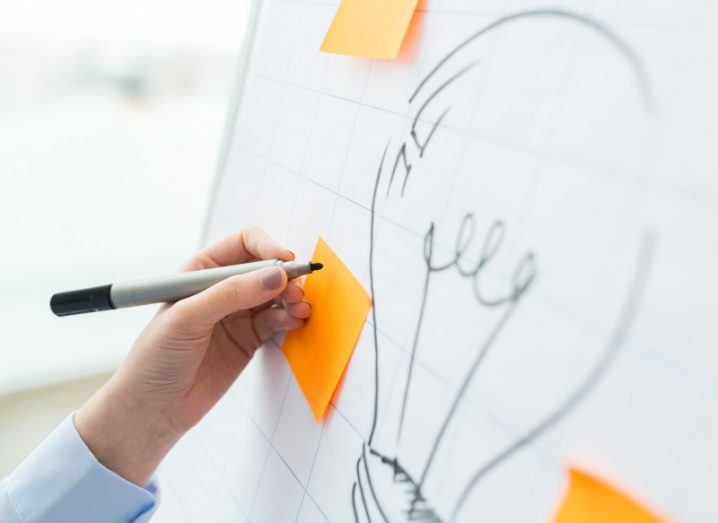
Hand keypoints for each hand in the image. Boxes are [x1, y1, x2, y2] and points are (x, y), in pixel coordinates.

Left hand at [75, 228, 310, 485]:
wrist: (153, 409)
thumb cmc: (155, 358)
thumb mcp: (188, 318)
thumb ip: (232, 294)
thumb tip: (275, 276)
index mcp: (202, 270)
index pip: (244, 244)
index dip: (267, 248)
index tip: (285, 262)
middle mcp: (223, 287)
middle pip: (266, 268)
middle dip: (285, 276)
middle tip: (296, 292)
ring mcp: (238, 314)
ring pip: (276, 295)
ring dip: (292, 298)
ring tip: (300, 309)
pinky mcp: (250, 339)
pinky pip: (277, 321)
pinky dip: (291, 318)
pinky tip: (296, 321)